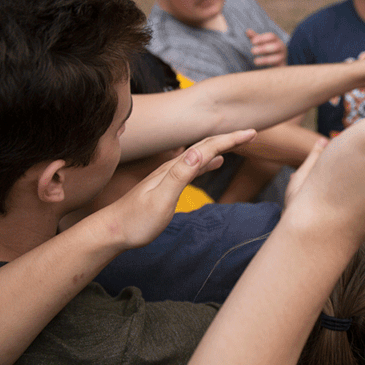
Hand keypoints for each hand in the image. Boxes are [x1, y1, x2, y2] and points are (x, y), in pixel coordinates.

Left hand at [97, 129, 256, 249]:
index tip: (252, 132)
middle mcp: (172, 167)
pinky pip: (195, 167)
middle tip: (252, 133)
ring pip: (201, 154)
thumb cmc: (136, 220)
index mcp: (174, 168)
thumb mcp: (160, 199)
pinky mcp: (169, 185)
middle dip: (229, 138)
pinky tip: (216, 162)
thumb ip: (179, 175)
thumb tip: (197, 151)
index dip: (230, 139)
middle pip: (205, 146)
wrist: (112, 232)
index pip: (207, 147)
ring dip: (221, 146)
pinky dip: (210, 160)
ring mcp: (170, 175)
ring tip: (239, 142)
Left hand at [247, 29, 286, 66]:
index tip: (252, 42)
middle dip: (263, 49)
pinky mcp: (282, 66)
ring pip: (277, 58)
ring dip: (266, 59)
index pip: (271, 36)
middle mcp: (281, 47)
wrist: (279, 62)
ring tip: (255, 61)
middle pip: (275, 46)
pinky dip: (270, 68)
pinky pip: (278, 67)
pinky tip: (262, 69)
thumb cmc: (269, 50)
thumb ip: (255, 37)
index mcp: (276, 40)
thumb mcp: (262, 43)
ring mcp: (283, 57)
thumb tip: (247, 31)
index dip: (262, 38)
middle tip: (252, 51)